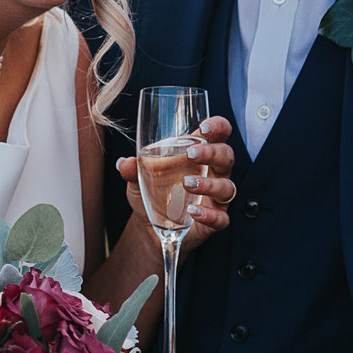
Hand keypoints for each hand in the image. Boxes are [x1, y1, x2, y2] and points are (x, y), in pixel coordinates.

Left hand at [116, 113, 238, 244]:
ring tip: (187, 183)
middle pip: (226, 156)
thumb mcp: (138, 178)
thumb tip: (125, 163)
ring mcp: (215, 197)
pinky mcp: (214, 218)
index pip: (220, 134)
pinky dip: (210, 215)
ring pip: (227, 187)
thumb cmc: (152, 191)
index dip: (218, 127)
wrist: (150, 225)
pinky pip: (221, 217)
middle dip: (212, 152)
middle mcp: (213, 172)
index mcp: (200, 154)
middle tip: (191, 154)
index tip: (204, 127)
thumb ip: (132, 169)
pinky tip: (193, 212)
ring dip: (209, 184)